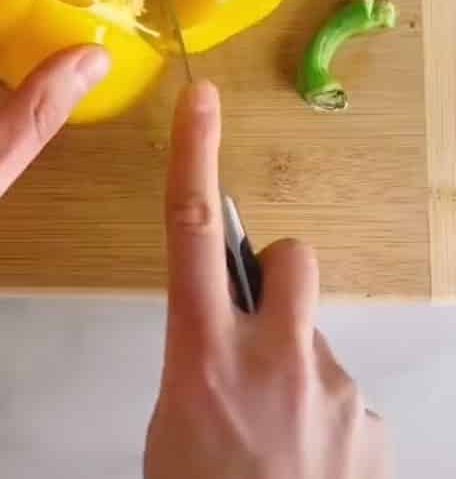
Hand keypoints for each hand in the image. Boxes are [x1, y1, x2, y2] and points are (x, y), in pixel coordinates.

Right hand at [144, 81, 391, 478]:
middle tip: (260, 332)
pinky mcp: (371, 425)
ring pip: (315, 344)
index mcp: (204, 356)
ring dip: (297, 374)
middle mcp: (275, 359)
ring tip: (278, 442)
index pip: (193, 232)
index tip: (201, 100)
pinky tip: (307, 468)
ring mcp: (333, 391)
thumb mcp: (171, 430)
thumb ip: (199, 367)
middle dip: (278, 277)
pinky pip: (343, 398)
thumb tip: (222, 344)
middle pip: (292, 259)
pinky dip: (325, 424)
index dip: (194, 157)